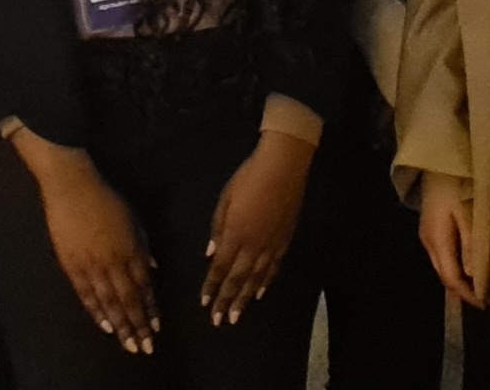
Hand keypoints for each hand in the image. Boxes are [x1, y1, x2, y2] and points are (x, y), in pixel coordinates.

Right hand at [17, 133, 156, 352]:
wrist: (71, 186)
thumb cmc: (105, 198)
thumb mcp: (133, 218)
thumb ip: (142, 245)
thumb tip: (152, 267)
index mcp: (131, 249)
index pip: (144, 286)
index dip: (150, 308)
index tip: (156, 327)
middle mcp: (114, 262)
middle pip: (129, 300)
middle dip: (138, 326)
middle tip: (145, 347)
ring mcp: (91, 265)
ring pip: (109, 303)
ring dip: (120, 325)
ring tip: (128, 345)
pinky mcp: (71, 265)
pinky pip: (86, 294)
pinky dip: (97, 312)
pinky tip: (105, 327)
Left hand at [202, 131, 312, 325]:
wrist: (282, 168)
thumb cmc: (248, 179)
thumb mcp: (225, 200)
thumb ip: (217, 229)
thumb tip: (210, 255)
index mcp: (235, 234)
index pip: (221, 267)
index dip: (212, 286)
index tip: (205, 304)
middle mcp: (253, 246)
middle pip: (238, 279)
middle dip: (227, 300)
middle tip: (219, 320)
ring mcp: (271, 245)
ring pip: (257, 279)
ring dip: (245, 298)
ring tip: (237, 315)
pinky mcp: (284, 241)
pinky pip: (273, 268)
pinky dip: (265, 283)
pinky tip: (260, 293)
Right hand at [416, 175, 488, 308]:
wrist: (438, 159)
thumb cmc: (457, 182)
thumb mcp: (468, 213)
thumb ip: (472, 244)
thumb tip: (473, 276)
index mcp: (437, 240)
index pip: (451, 278)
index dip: (467, 294)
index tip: (486, 304)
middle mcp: (428, 241)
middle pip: (444, 275)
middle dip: (463, 290)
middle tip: (486, 298)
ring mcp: (427, 234)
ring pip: (442, 265)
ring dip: (460, 278)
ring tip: (482, 284)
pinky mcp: (431, 227)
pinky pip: (443, 254)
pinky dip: (456, 265)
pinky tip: (470, 264)